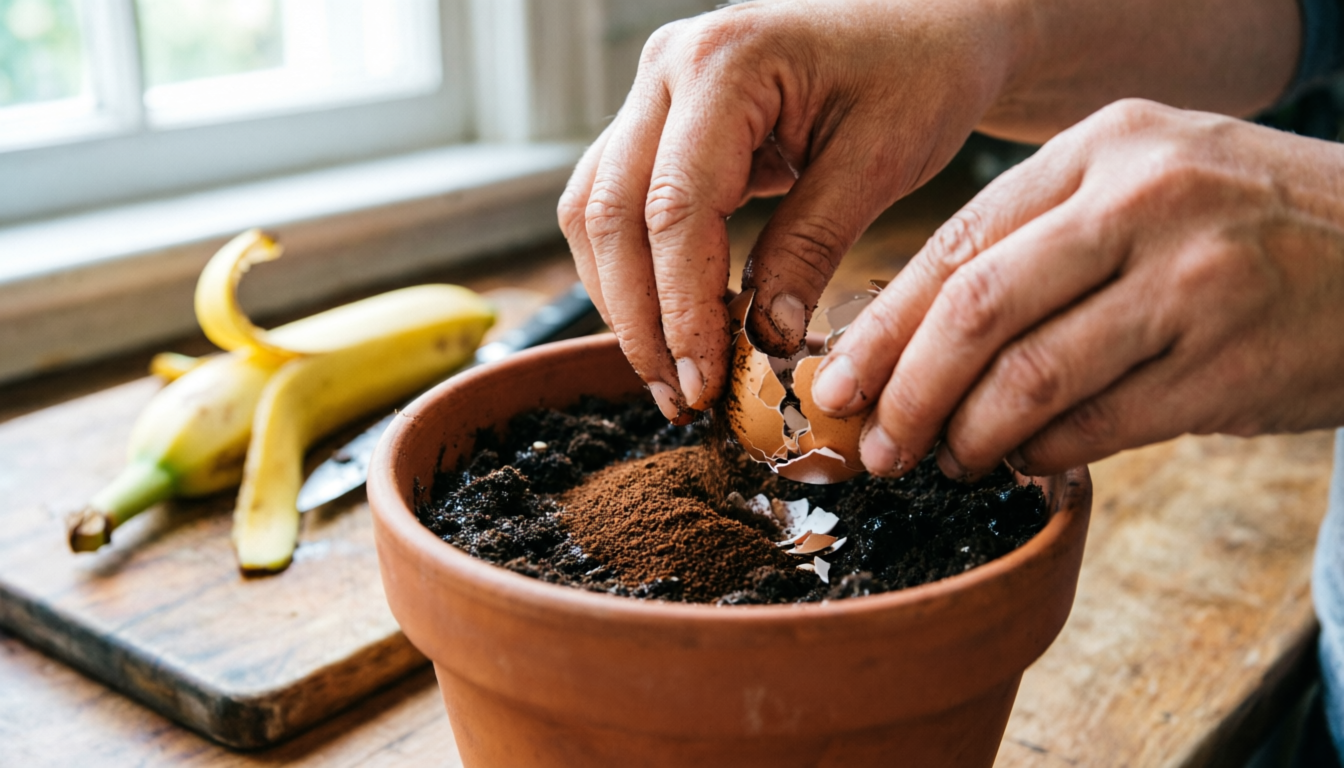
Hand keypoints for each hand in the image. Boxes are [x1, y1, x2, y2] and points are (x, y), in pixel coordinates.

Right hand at [557, 0, 1019, 421]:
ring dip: (622, 300)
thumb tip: (760, 341)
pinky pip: (615, 203)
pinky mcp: (659, 122)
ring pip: (594, 212)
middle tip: (680, 396)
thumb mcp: (881, 160)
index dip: (680, 307)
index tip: (704, 381)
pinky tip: (669, 323)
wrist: (926, 27)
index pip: (675, 207)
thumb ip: (812, 244)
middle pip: (609, 213)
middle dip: (638, 318)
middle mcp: (668, 68)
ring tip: (671, 375)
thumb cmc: (917, 74)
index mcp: (724, 63)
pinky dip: (633, 269)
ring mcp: (654, 92)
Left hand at [812, 99, 1343, 477]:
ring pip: (1032, 377)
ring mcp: (1192, 282)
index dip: (884, 324)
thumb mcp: (1147, 183)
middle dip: (906, 390)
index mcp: (1104, 148)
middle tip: (875, 443)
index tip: (836, 380)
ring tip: (944, 460)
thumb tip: (915, 336)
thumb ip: (1042, 238)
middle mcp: (1144, 202)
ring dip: (969, 435)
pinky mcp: (1229, 362)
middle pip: (977, 309)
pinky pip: (1100, 425)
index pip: (959, 243)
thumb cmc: (1246, 223)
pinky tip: (1022, 461)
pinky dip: (1044, 453)